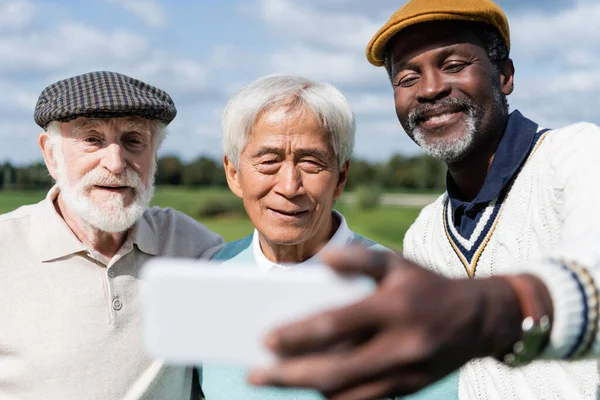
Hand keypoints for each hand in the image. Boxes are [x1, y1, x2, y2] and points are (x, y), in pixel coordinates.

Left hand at [248, 246, 523, 399]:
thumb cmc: (428, 286)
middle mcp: (401, 344)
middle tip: (255, 373)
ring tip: (276, 378)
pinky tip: (311, 385)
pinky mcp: (408, 390)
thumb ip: (359, 258)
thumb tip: (321, 261)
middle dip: (290, 375)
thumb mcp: (398, 263)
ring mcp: (406, 373)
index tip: (265, 339)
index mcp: (395, 307)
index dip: (299, 335)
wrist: (480, 320)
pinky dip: (333, 396)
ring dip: (307, 388)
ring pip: (347, 392)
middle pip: (335, 369)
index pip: (337, 324)